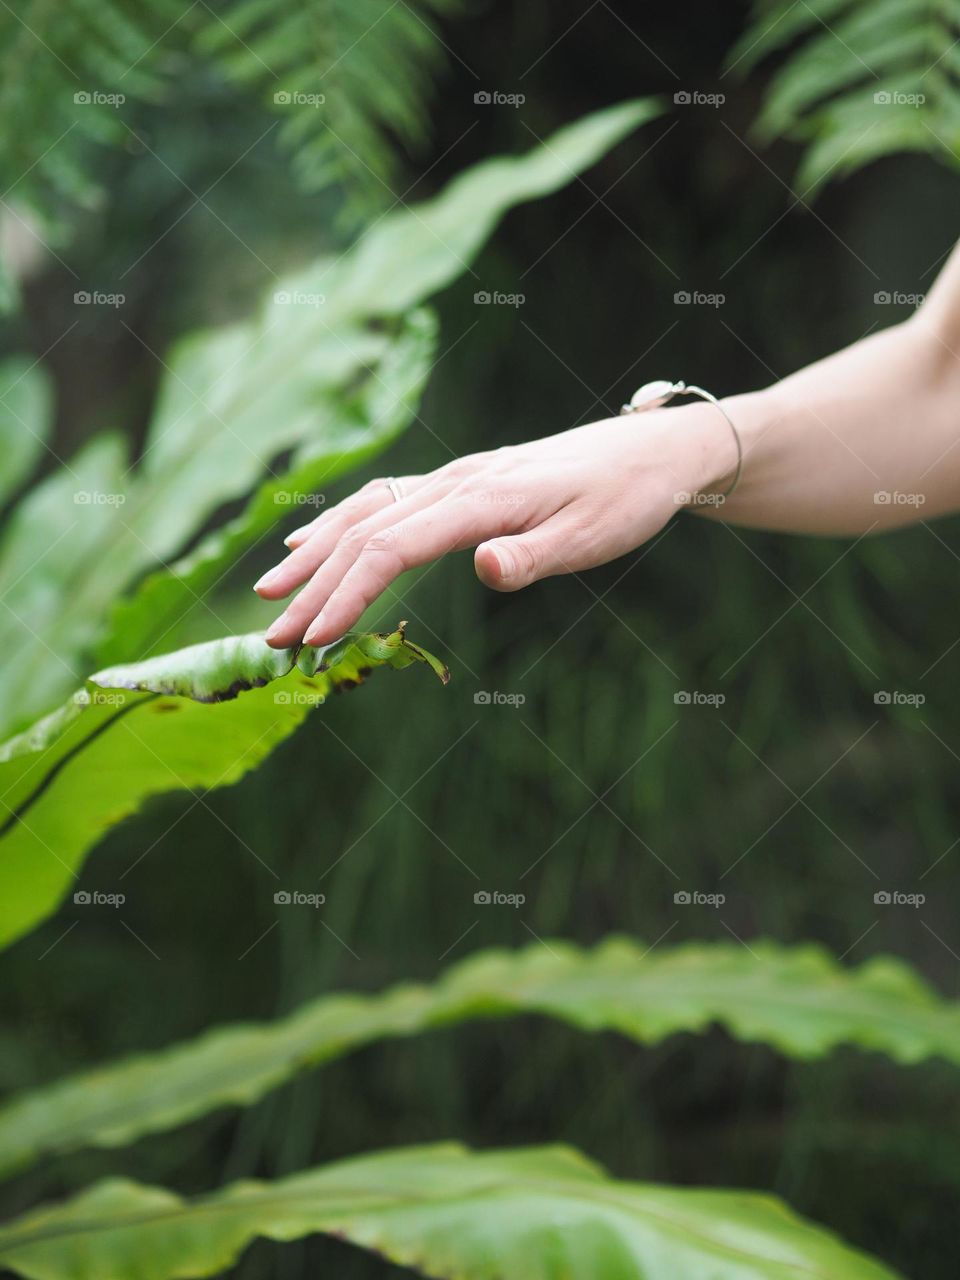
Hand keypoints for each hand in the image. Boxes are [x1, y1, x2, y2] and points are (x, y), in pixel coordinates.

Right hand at [254, 405, 735, 647]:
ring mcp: (452, 477)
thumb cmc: (623, 500)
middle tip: (272, 637)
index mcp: (483, 498)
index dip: (347, 593)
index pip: (394, 547)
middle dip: (314, 585)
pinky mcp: (457, 483)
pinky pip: (384, 499)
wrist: (647, 453)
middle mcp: (456, 480)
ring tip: (270, 591)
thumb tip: (485, 568)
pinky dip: (341, 522)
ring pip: (365, 511)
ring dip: (315, 551)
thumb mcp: (594, 535)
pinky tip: (313, 542)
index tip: (312, 637)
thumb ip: (536, 555)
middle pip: (366, 531)